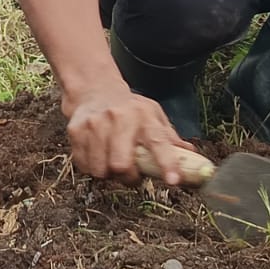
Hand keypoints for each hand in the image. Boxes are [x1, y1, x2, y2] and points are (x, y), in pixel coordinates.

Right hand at [63, 82, 192, 183]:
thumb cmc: (129, 108)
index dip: (167, 163)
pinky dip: (92, 167)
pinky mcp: (76, 131)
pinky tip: (97, 153)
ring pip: (101, 169)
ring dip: (108, 174)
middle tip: (131, 173)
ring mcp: (95, 124)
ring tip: (112, 160)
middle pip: (122, 164)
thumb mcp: (153, 115)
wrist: (93, 88)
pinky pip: (84, 166)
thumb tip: (193, 157)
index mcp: (143, 116)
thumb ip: (170, 138)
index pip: (159, 142)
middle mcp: (119, 118)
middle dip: (128, 177)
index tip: (174, 181)